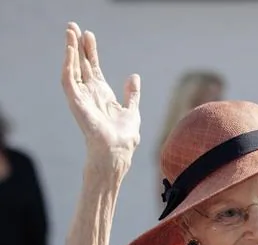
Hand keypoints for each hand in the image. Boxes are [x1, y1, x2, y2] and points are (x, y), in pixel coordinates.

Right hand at [61, 22, 139, 159]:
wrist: (117, 150)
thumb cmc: (124, 137)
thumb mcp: (131, 110)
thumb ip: (132, 94)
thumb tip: (134, 76)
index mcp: (102, 95)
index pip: (93, 68)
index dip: (90, 52)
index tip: (89, 35)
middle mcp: (89, 94)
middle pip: (81, 65)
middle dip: (77, 46)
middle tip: (73, 26)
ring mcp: (81, 97)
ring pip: (72, 68)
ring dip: (70, 50)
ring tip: (70, 31)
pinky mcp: (76, 102)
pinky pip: (69, 79)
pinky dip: (68, 63)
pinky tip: (70, 50)